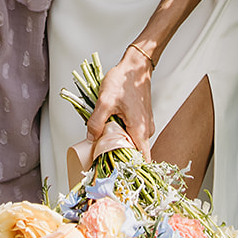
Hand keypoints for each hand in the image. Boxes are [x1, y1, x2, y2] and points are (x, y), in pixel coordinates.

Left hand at [88, 45, 153, 160]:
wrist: (135, 66)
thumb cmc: (123, 81)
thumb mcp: (105, 101)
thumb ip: (96, 122)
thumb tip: (91, 139)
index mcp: (140, 131)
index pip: (141, 161)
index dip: (129, 169)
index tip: (114, 171)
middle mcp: (146, 131)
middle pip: (134, 153)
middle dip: (118, 156)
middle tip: (101, 156)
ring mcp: (145, 125)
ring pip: (132, 142)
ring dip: (118, 143)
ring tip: (103, 140)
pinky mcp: (142, 119)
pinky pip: (132, 133)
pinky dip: (122, 134)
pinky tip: (110, 128)